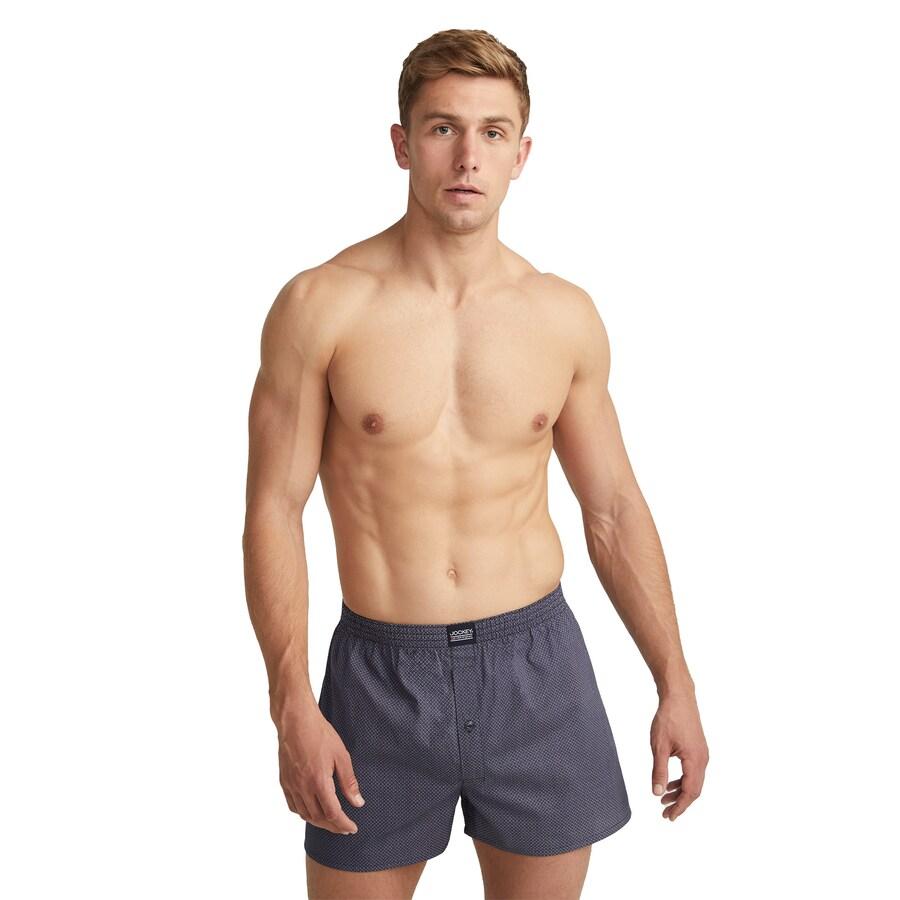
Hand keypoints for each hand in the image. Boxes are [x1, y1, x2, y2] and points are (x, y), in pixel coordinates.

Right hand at [276, 705, 365, 834]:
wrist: (296, 721)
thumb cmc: (320, 734)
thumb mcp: (341, 756)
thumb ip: (349, 782)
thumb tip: (358, 803)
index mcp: (318, 782)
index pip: (332, 814)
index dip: (343, 824)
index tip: (352, 828)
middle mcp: (302, 787)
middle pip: (318, 818)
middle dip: (333, 826)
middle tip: (344, 828)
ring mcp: (291, 785)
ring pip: (304, 814)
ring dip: (319, 822)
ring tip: (331, 822)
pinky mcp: (284, 781)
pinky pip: (293, 805)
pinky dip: (303, 813)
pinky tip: (312, 811)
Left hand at [650, 691, 708, 820]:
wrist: (678, 697)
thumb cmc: (669, 718)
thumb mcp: (659, 746)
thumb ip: (659, 771)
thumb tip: (657, 792)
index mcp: (695, 760)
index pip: (690, 792)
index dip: (680, 807)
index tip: (668, 817)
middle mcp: (703, 759)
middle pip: (695, 789)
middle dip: (680, 802)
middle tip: (665, 813)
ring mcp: (702, 753)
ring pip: (694, 780)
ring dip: (680, 791)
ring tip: (664, 798)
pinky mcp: (698, 748)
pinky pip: (693, 770)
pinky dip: (683, 779)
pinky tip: (670, 782)